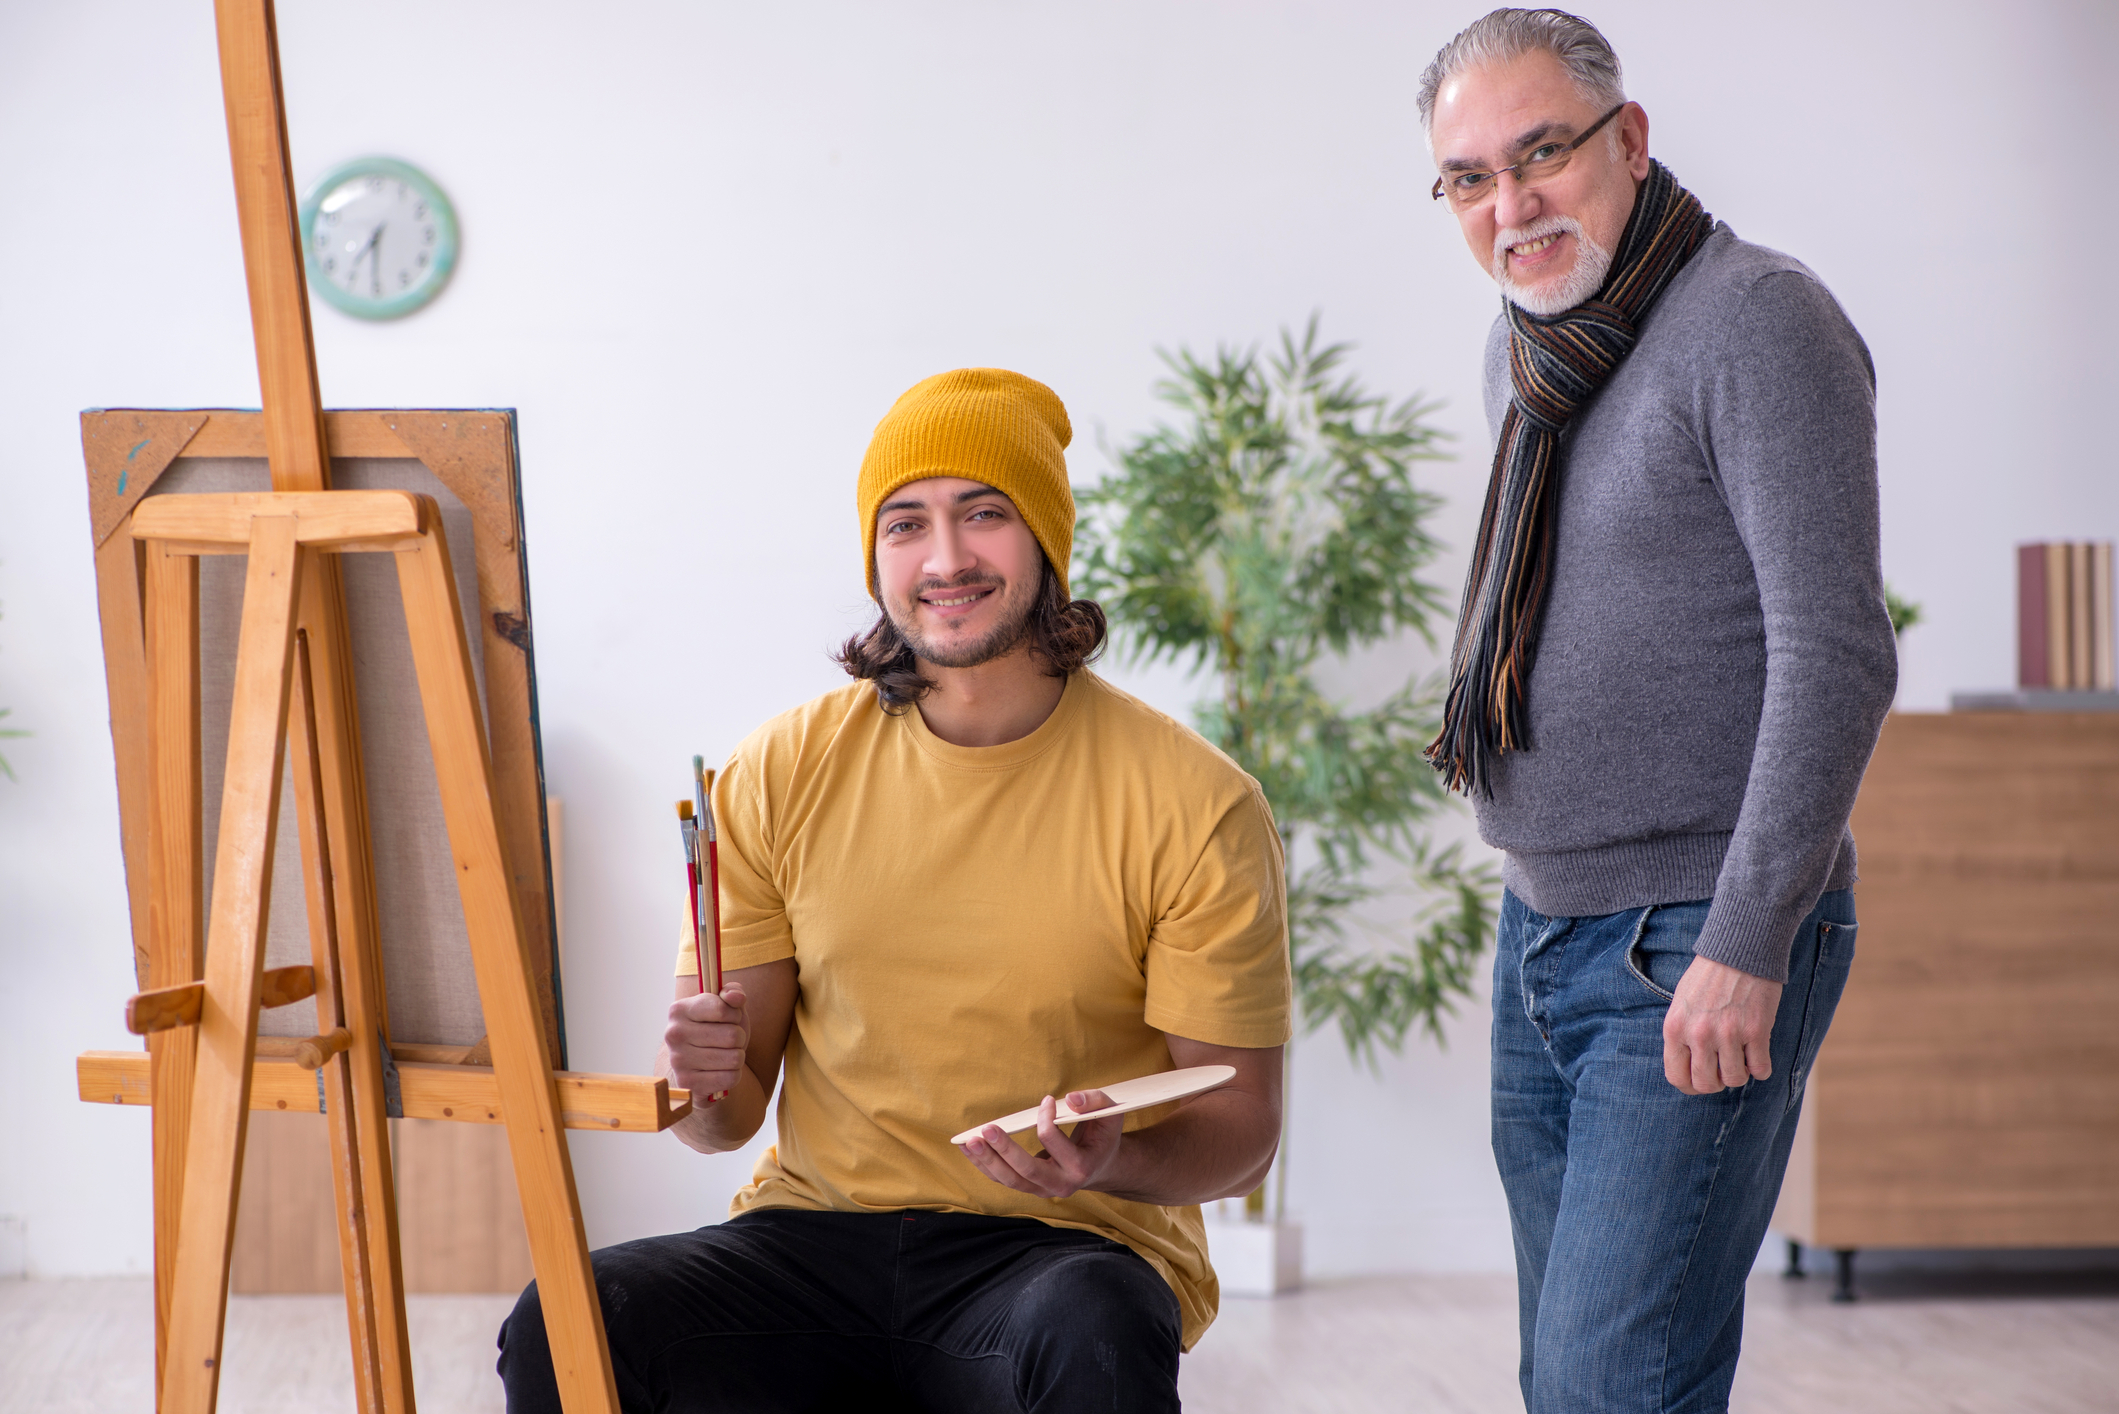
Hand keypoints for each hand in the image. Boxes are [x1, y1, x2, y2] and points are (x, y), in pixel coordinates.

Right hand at [664, 982, 748, 1100]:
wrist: (698, 1065)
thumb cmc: (716, 1030)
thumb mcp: (726, 1007)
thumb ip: (733, 993)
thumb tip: (736, 997)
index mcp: (679, 1010)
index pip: (722, 1008)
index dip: (735, 1014)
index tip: (730, 1018)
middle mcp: (674, 1034)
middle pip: (732, 1035)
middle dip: (739, 1038)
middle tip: (729, 1040)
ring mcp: (678, 1060)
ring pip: (734, 1058)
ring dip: (737, 1057)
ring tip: (725, 1055)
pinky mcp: (688, 1084)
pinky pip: (730, 1078)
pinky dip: (733, 1075)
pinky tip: (721, 1072)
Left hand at [958, 1090, 1124, 1199]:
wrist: (1102, 1165)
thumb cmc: (1103, 1134)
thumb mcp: (1110, 1114)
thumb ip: (1094, 1102)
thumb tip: (1069, 1098)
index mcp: (1081, 1166)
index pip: (1054, 1142)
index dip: (1046, 1119)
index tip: (1046, 1099)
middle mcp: (1061, 1184)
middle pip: (1027, 1171)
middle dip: (1004, 1150)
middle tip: (987, 1129)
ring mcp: (1043, 1190)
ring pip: (1010, 1180)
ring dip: (987, 1160)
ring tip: (969, 1140)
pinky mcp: (1029, 1187)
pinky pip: (1002, 1179)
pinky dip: (984, 1164)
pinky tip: (969, 1148)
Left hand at [1663, 956, 1781, 1094]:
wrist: (1739, 951)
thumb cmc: (1708, 976)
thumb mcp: (1681, 1003)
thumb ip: (1682, 1035)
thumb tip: (1688, 1068)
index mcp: (1675, 1028)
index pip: (1676, 1076)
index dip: (1690, 1086)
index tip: (1701, 1081)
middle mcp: (1699, 1034)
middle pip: (1706, 1084)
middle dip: (1717, 1083)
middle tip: (1723, 1069)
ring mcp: (1728, 1034)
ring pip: (1735, 1079)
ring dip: (1740, 1073)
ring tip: (1740, 1056)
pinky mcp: (1756, 1031)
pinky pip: (1760, 1069)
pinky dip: (1761, 1067)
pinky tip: (1757, 1053)